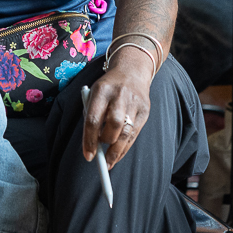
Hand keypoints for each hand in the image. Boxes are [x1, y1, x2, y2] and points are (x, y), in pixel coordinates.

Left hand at [84, 46, 153, 166]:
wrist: (131, 70)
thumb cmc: (108, 88)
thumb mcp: (94, 94)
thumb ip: (92, 116)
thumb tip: (92, 146)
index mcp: (102, 90)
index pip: (93, 119)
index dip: (89, 140)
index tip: (88, 156)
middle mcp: (119, 95)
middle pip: (114, 124)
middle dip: (105, 143)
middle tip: (99, 157)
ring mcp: (135, 102)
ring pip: (127, 132)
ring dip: (117, 150)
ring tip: (109, 162)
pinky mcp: (145, 110)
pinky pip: (135, 133)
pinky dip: (125, 147)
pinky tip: (118, 154)